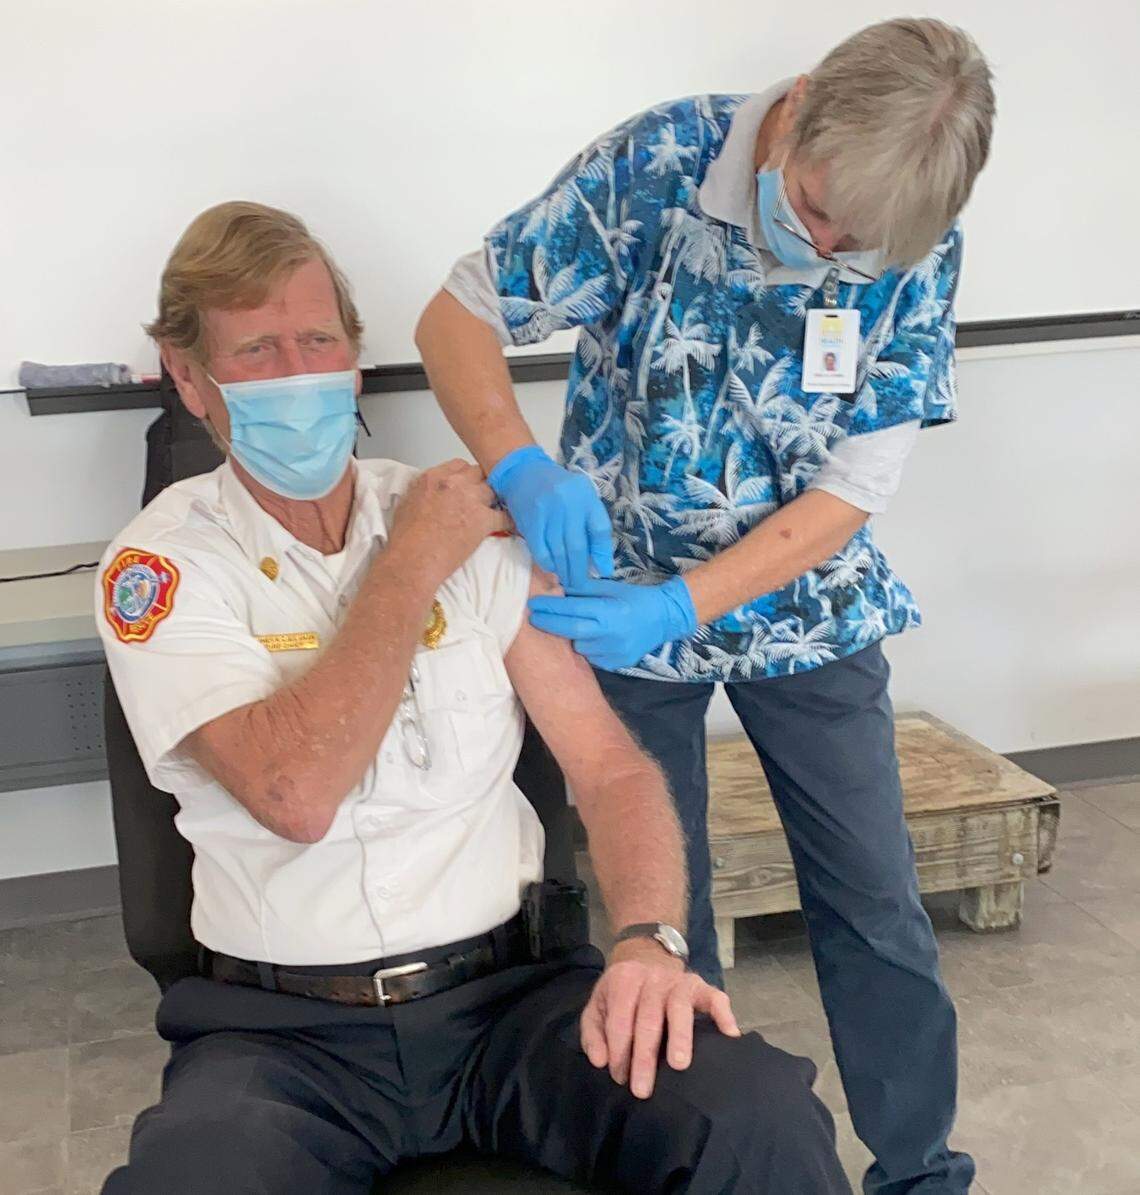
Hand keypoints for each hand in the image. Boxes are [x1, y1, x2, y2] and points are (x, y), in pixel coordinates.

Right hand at [387, 460, 511, 588]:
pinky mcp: (483, 520)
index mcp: (434, 478)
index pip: (460, 465)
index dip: (466, 476)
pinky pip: (505, 516)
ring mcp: (470, 501)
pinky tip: (512, 524)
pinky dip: (509, 520)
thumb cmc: (405, 538)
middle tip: (482, 497)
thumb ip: (423, 491)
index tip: (467, 485)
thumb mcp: (407, 503)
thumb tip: (430, 493)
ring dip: (494, 499)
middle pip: (479, 474)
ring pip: (493, 490)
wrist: (413, 559)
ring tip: (495, 509)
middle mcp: (454, 484)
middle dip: (481, 484)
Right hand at [488, 446, 613, 587]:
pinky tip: (552, 569)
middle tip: (580, 584)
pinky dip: (547, 564)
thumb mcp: (582, 497)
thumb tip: (599, 562)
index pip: (599, 530)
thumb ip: (592, 524)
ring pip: (559, 551)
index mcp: (586, 497)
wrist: (525, 473)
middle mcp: (568, 504)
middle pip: (578, 546)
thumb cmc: (560, 489)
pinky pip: (540, 550)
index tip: (603, 571)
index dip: (602, 554)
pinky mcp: (530, 521)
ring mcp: (548, 513)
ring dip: (564, 571)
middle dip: (580, 570)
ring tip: (567, 581)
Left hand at [527, 576, 696, 669]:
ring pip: (579, 646)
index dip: (551, 607)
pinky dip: (587, 647)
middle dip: (549, 624)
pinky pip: (592, 657)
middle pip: (570, 630)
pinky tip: (591, 638)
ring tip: (570, 626)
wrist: (664, 619)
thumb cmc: (634, 598)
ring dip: (570, 636)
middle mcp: (611, 634)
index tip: (533, 604)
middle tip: (532, 617)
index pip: (573, 609)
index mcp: (609, 611)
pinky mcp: (616, 664)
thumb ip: (583, 588)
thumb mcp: (609, 587)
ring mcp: (614, 652)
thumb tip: (555, 586)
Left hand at [581, 939, 740, 1099]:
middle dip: (644, 1056)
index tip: (620, 1079)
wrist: (646, 958)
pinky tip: (729, 1036)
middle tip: (642, 1090)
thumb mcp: (598, 1007)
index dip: (618, 1052)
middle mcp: (652, 978)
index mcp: (623, 981)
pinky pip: (715, 998)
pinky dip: (723, 1014)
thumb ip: (593, 1034)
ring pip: (679, 1008)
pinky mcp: (702, 986)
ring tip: (679, 1065)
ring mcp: (679, 981)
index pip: (620, 1021)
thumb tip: (600, 1062)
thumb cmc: (622, 994)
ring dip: (679, 1036)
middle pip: (648, 1019)